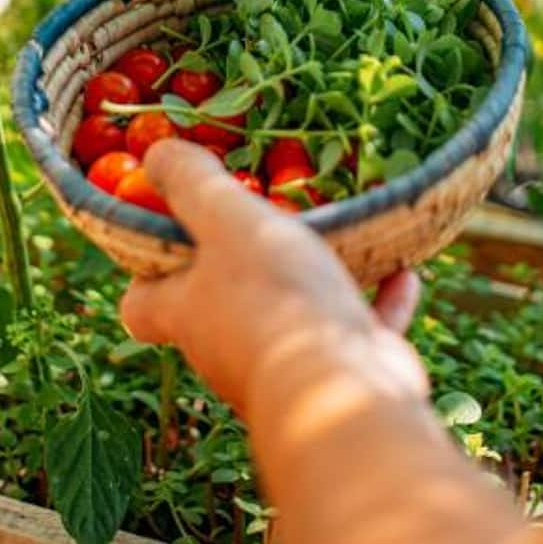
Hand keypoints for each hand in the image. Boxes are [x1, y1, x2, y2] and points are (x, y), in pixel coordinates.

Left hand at [120, 140, 426, 417]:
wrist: (343, 387)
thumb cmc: (274, 296)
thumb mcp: (227, 219)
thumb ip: (192, 184)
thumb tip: (155, 156)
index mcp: (190, 312)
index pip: (140, 303)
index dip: (147, 269)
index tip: (169, 226)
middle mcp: (228, 347)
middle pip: (222, 302)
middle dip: (243, 261)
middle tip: (269, 213)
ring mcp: (286, 364)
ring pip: (295, 314)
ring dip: (318, 275)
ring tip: (342, 232)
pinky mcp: (340, 374)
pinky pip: (356, 330)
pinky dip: (377, 300)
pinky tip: (402, 268)